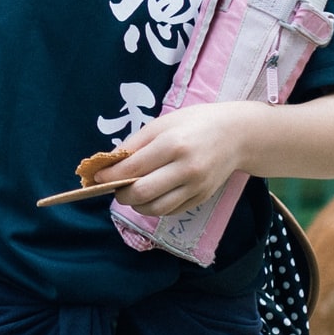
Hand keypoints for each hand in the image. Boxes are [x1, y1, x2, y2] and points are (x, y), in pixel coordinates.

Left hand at [101, 102, 258, 217]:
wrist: (236, 135)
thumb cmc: (195, 124)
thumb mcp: (163, 123)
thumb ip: (135, 144)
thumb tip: (109, 164)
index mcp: (173, 144)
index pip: (132, 168)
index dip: (110, 175)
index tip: (97, 176)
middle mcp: (186, 169)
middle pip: (142, 193)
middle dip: (120, 194)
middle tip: (114, 188)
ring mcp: (196, 186)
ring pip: (155, 209)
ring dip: (136, 205)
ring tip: (131, 194)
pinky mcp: (202, 198)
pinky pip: (170, 211)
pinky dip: (154, 207)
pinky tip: (150, 196)